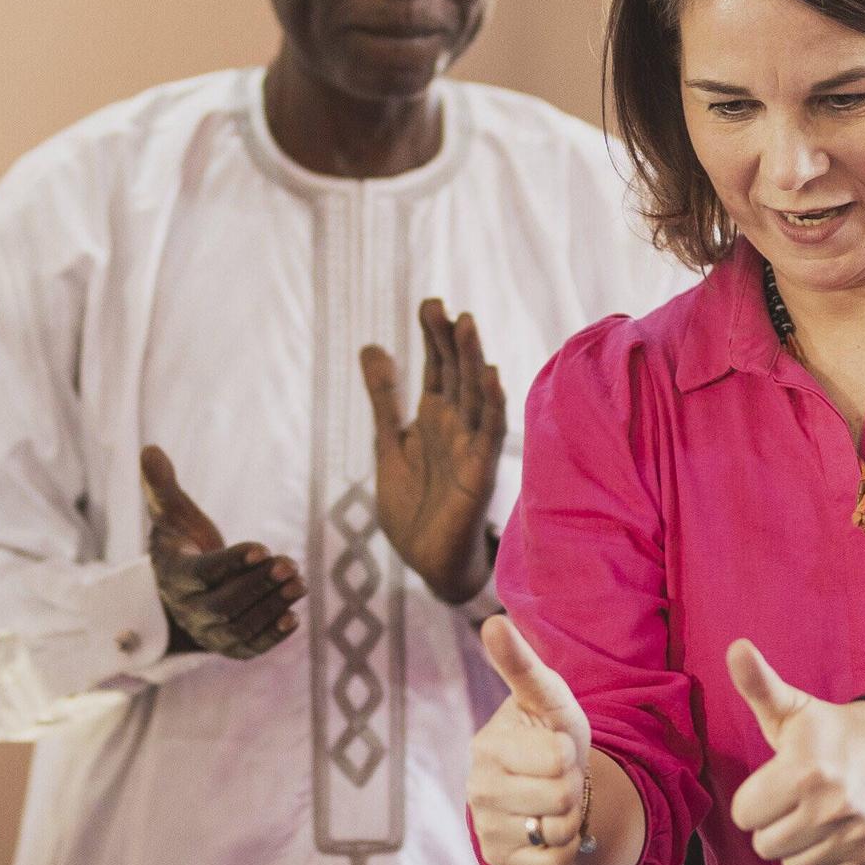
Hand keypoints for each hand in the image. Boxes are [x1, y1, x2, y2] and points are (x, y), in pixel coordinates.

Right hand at [142, 447, 299, 658]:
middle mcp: (187, 609)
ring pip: (238, 628)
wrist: (186, 585)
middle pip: (223, 605)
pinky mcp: (228, 646)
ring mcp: (207, 632)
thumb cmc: (183, 539)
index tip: (262, 548)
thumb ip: (162, 486)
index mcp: (173, 575)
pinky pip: (249, 648)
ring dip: (271, 607)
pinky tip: (294, 617)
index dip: (230, 564)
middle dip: (258, 585)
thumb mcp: (172, 512)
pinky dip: (271, 637)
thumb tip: (150, 449)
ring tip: (299, 582)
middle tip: (290, 564)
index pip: (201, 575)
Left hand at [362, 297, 503, 606]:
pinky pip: (489, 435)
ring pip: (475, 395)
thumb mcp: (388, 442)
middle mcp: (456, 425)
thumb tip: (372, 345)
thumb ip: (383, 397)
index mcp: (434, 416)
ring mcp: (470, 447)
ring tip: (466, 324)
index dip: (433, 337)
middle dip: (449, 340)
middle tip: (440, 305)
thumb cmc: (413, 505)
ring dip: (473, 360)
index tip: (429, 304)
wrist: (425, 560)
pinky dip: (492, 405)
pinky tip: (492, 378)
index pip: (437, 366)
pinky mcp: (479, 473)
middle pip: (456, 373)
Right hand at [471, 615, 595, 864]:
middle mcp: (478, 789)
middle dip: (572, 785)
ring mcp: (485, 826)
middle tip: (557, 776)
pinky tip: (548, 828)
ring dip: (570, 816)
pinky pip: (554, 862)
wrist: (545, 782)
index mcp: (487, 746)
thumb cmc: (548, 731)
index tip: (556, 746)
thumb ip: (521, 663)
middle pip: (561, 796)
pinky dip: (565, 848)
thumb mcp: (546, 696)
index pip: (558, 757)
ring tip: (553, 800)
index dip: (569, 752)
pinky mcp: (498, 859)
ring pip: (559, 831)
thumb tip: (493, 621)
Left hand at [725, 639, 864, 864]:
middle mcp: (833, 805)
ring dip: (798, 843)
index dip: (754, 798)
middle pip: (765, 845)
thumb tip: (735, 646)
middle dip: (773, 824)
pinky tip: (838, 827)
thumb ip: (758, 685)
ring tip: (816, 812)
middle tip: (795, 798)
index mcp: (804, 770)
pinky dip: (827, 856)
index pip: (744, 815)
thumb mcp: (792, 709)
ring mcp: (857, 832)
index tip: (775, 780)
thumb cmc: (830, 732)